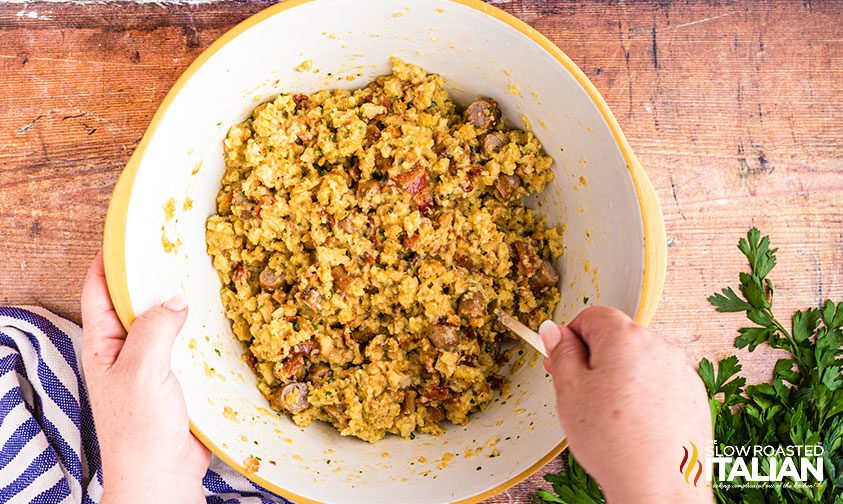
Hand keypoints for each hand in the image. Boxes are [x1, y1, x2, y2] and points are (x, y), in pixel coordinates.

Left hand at [81, 251, 209, 502]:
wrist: (162, 475)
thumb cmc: (139, 427)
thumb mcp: (142, 370)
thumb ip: (157, 329)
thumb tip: (176, 298)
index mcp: (103, 344)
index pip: (98, 290)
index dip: (110, 261)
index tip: (130, 236)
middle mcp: (125, 351)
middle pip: (136, 303)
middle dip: (154, 278)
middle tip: (180, 251)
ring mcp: (152, 366)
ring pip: (166, 323)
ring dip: (183, 305)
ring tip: (205, 278)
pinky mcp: (178, 380)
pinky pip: (188, 346)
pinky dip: (202, 331)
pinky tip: (220, 320)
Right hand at [539, 306, 712, 502]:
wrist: (659, 488)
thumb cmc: (613, 442)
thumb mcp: (569, 392)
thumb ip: (562, 353)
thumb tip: (553, 330)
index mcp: (626, 338)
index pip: (593, 316)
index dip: (572, 337)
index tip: (563, 361)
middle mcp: (660, 347)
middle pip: (618, 338)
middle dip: (596, 359)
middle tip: (581, 394)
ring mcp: (682, 371)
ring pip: (640, 362)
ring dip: (622, 378)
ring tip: (610, 417)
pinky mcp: (694, 396)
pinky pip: (662, 383)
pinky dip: (646, 396)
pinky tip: (635, 425)